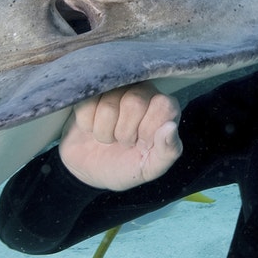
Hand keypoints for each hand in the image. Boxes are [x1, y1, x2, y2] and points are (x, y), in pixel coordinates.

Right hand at [59, 83, 182, 191]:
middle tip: (123, 141)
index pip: (163, 106)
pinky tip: (92, 128)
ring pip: (109, 103)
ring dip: (104, 131)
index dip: (149, 129)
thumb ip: (168, 151)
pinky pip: (87, 102)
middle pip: (134, 102)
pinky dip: (88, 124)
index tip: (143, 143)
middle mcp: (142, 91)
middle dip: (124, 132)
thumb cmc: (125, 166)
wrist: (88, 169)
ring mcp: (115, 88)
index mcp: (164, 108)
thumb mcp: (150, 168)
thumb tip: (171, 127)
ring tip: (108, 137)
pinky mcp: (90, 90)